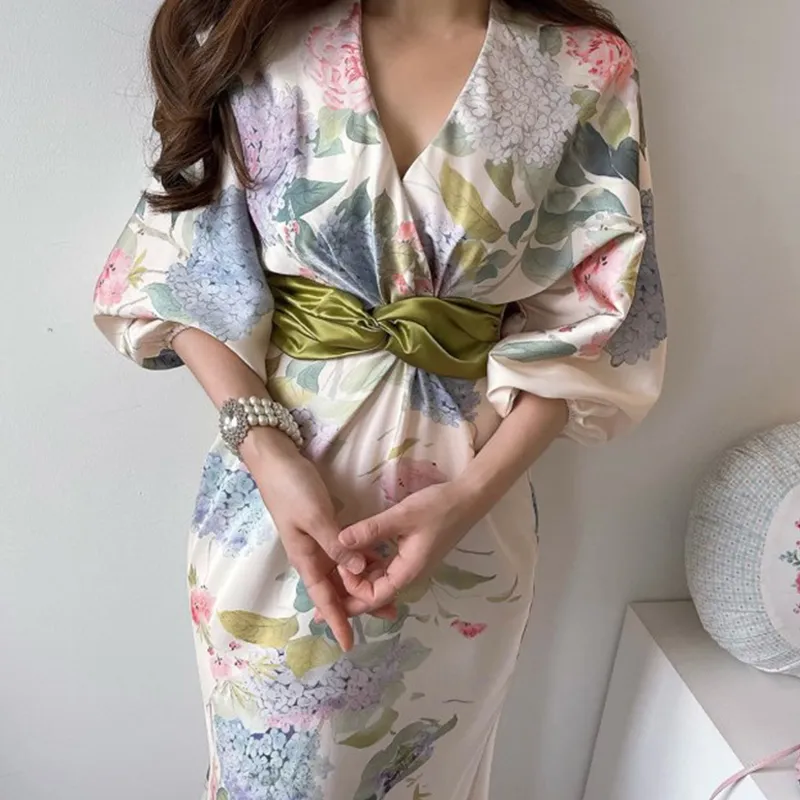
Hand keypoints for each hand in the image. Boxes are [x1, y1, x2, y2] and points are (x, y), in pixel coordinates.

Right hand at [243, 427, 391, 649]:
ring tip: (391, 591)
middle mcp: (312, 553)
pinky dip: (361, 560)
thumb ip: (336, 544)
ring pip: (343, 570)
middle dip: (359, 604)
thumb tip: (357, 571)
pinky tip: (378, 562)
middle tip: (391, 613)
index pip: (325, 596)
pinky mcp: (325, 525)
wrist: (275, 459)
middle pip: (337, 587)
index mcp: (305, 556)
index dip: (338, 620)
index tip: (350, 644)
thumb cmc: (291, 489)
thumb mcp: (315, 517)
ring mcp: (318, 540)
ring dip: (364, 581)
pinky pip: (345, 551)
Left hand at [337, 481, 480, 613]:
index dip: (353, 590)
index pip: (374, 597)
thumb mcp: (402, 516)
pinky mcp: (409, 554)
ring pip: (377, 581)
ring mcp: (409, 565)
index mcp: (408, 572)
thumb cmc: (439, 507)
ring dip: (357, 580)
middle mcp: (408, 574)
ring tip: (332, 574)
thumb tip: (338, 542)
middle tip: (323, 596)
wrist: (468, 498)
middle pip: (373, 595)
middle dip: (349, 596)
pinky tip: (354, 555)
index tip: (340, 565)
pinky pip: (384, 567)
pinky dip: (368, 565)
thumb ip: (370, 530)